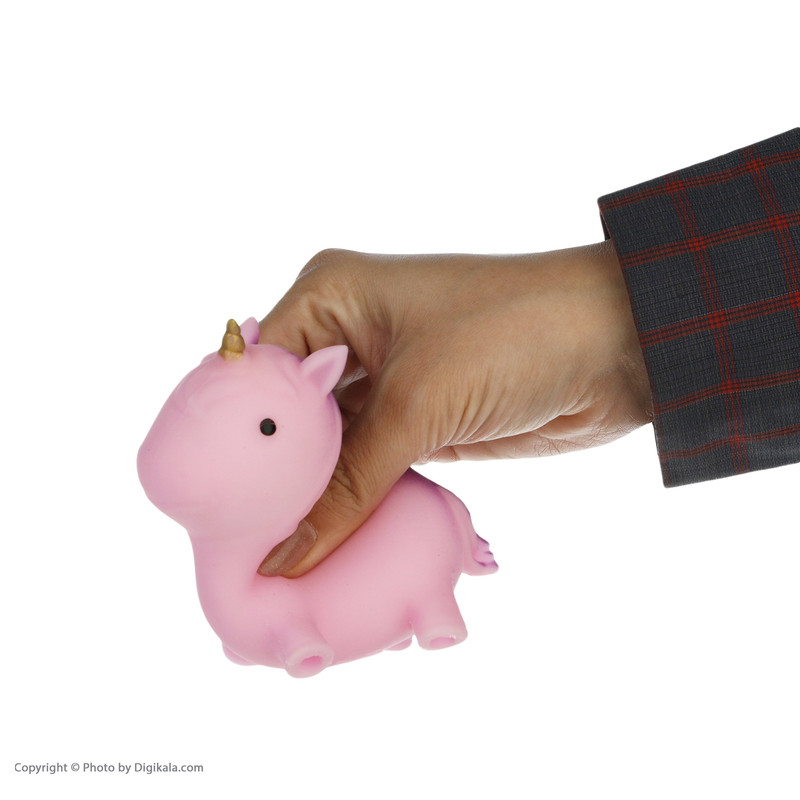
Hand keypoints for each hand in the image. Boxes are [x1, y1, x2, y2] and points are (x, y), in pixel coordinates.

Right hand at [257, 241, 652, 576]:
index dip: (230, 439)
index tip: (207, 506)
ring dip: (310, 498)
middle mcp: (345, 335)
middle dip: (267, 477)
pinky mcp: (413, 423)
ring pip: (325, 450)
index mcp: (329, 297)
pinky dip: (351, 505)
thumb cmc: (512, 336)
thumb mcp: (418, 404)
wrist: (614, 345)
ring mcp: (382, 383)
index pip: (254, 372)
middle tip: (234, 543)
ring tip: (270, 557)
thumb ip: (347, 485)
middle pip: (284, 417)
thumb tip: (283, 557)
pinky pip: (365, 470)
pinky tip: (324, 545)